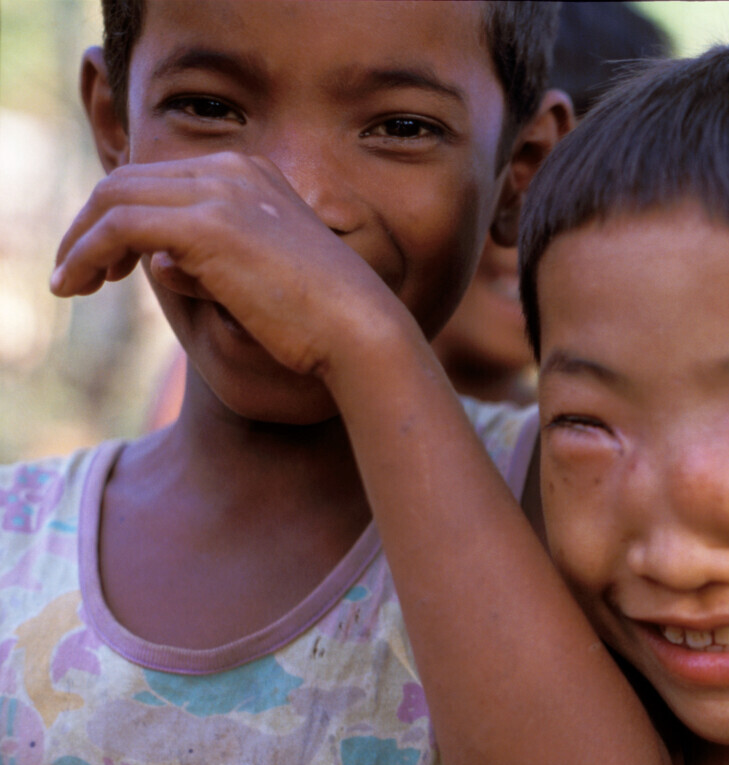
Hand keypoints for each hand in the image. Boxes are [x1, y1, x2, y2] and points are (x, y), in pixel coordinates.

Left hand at [50, 151, 408, 378]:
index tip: (111, 261)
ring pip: (114, 198)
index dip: (121, 216)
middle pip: (128, 180)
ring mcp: (221, 192)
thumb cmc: (319, 320)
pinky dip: (86, 253)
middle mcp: (234, 170)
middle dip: (90, 225)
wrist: (359, 330)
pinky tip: (80, 285)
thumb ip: (206, 262)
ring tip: (70, 283)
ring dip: (80, 241)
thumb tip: (155, 263)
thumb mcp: (257, 279)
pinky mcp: (206, 225)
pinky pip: (118, 227)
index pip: (161, 179)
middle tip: (77, 273)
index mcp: (254, 175)